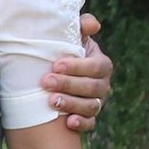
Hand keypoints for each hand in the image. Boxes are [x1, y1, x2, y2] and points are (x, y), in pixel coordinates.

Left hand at [41, 15, 112, 132]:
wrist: (54, 76)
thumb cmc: (62, 53)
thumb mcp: (72, 38)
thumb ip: (81, 26)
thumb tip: (92, 25)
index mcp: (101, 64)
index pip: (96, 66)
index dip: (77, 66)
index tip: (55, 65)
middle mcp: (102, 84)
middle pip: (92, 87)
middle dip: (68, 85)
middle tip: (45, 82)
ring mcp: (97, 102)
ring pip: (91, 106)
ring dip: (71, 104)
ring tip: (51, 102)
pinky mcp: (89, 118)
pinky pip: (90, 124)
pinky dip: (82, 124)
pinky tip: (69, 123)